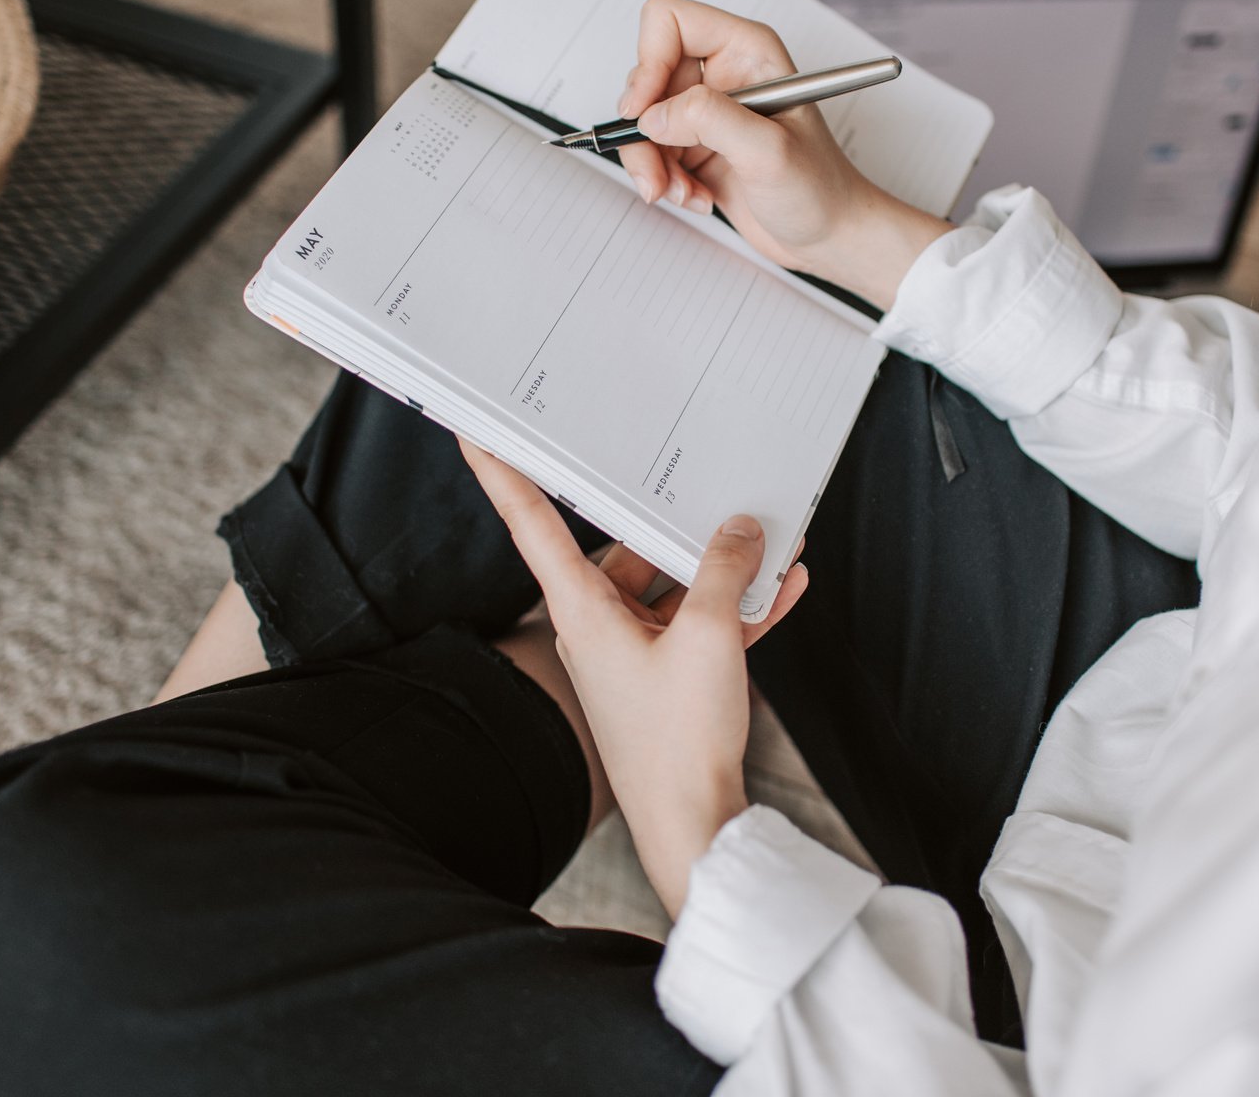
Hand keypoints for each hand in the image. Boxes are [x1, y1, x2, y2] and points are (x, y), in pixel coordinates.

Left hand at [460, 439, 808, 916]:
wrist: (694, 827)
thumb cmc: (679, 743)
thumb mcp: (711, 637)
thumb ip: (725, 571)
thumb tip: (740, 530)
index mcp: (581, 611)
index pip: (531, 522)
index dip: (501, 472)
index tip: (474, 430)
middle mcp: (596, 627)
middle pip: (626, 550)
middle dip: (674, 524)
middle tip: (706, 483)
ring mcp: (631, 655)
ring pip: (671, 588)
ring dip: (721, 568)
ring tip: (772, 539)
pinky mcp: (665, 679)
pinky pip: (698, 626)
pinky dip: (737, 607)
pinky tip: (784, 587)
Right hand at [615, 0, 953, 307]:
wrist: (830, 236)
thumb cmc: (821, 189)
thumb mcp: (768, 151)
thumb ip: (710, 120)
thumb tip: (654, 115)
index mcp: (747, 50)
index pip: (670, 21)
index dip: (648, 62)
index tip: (643, 111)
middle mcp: (724, 72)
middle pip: (647, 77)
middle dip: (645, 130)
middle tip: (658, 171)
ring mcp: (708, 111)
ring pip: (644, 120)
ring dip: (652, 163)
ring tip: (683, 193)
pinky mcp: (697, 145)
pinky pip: (652, 152)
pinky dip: (664, 180)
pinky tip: (696, 197)